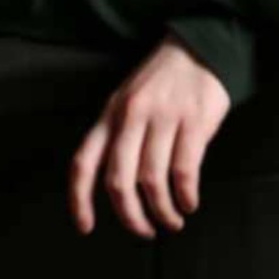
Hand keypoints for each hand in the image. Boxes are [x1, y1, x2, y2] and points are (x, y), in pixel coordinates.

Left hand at [68, 32, 230, 239]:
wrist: (198, 46)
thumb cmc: (160, 80)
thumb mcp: (127, 100)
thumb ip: (116, 136)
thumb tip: (113, 187)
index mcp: (111, 114)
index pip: (83, 162)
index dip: (79, 199)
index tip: (85, 227)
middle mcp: (132, 116)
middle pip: (119, 180)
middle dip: (130, 216)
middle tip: (144, 231)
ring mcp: (163, 118)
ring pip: (152, 181)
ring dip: (162, 212)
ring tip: (172, 221)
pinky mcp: (194, 121)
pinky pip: (184, 171)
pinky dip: (185, 196)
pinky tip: (189, 203)